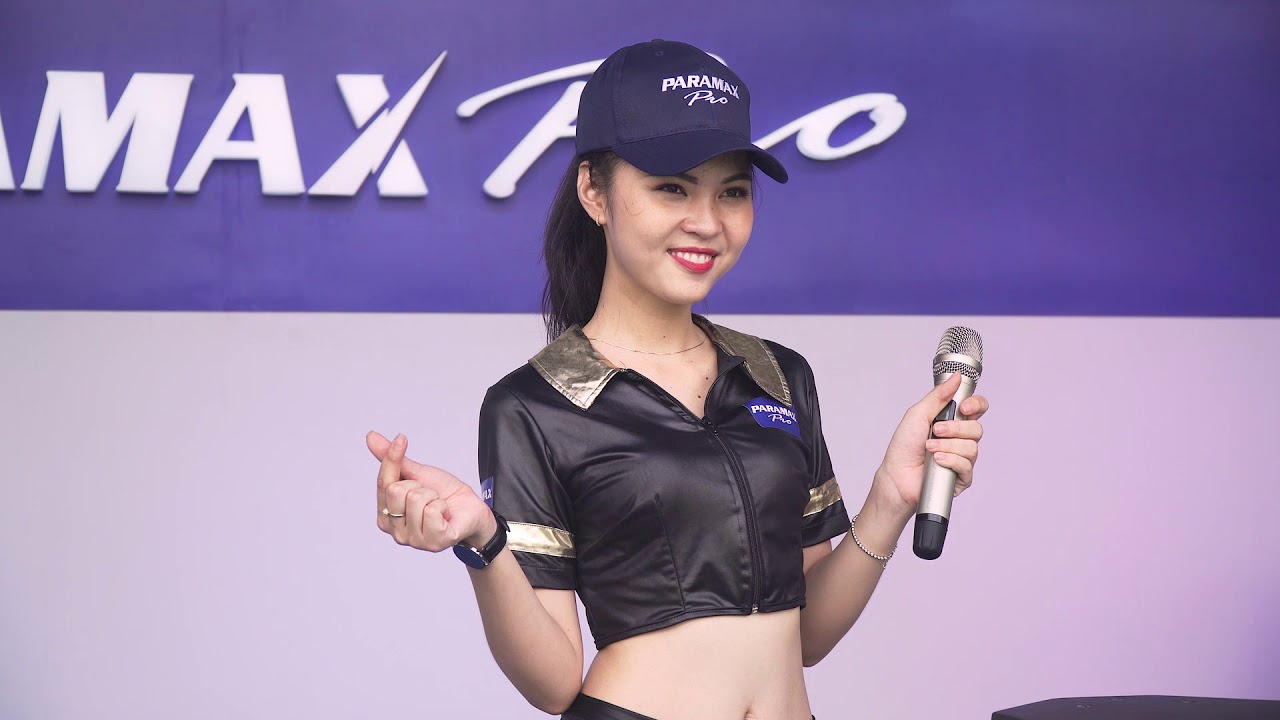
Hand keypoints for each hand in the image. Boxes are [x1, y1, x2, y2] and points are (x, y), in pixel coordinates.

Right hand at [368, 431, 495, 550]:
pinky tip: (446, 515)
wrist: (471, 507)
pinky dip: (443, 506)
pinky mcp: (433, 542)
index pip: (382, 482)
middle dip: (420, 486)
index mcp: (385, 515)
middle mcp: (395, 531)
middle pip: (397, 491)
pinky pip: (432, 511)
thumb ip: (393, 460)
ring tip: (439, 506)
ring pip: (416, 499)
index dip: (393, 458)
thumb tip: (371, 436)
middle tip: (430, 495)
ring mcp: (413, 540)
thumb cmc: (442, 493)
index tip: (402, 439)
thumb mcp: (416, 473)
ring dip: (434, 497)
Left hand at [872, 373, 988, 517]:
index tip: (963, 407)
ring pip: (972, 448)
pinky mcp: (962, 477)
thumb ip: (938, 396)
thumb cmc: (904, 446)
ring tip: (929, 449)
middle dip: (955, 429)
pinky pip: (967, 466)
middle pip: (977, 428)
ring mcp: (962, 458)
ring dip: (948, 446)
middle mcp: (960, 439)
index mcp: (952, 421)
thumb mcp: (918, 414)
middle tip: (935, 431)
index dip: (976, 405)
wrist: (896, 475)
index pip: (977, 409)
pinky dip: (950, 461)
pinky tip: (937, 461)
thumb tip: (957, 377)